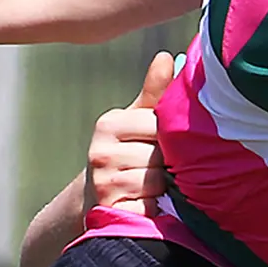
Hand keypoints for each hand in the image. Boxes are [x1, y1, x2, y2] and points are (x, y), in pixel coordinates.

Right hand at [86, 52, 176, 211]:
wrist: (98, 198)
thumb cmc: (126, 152)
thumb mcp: (137, 121)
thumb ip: (154, 92)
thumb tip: (166, 56)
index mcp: (108, 125)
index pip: (158, 125)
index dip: (169, 138)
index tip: (161, 144)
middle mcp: (99, 152)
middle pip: (159, 155)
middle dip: (167, 164)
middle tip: (157, 168)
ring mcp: (102, 184)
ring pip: (156, 182)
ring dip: (161, 187)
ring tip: (151, 186)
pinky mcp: (110, 210)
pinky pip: (149, 207)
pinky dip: (153, 208)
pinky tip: (146, 204)